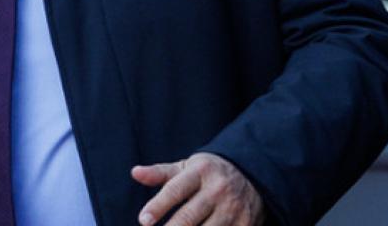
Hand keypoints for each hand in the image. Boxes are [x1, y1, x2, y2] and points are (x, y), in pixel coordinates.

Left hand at [131, 153, 263, 225]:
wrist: (252, 174)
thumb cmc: (208, 173)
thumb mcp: (186, 168)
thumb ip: (160, 173)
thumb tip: (135, 173)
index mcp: (200, 172)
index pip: (175, 190)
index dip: (158, 206)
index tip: (143, 221)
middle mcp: (218, 190)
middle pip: (189, 216)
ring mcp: (234, 209)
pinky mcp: (246, 224)